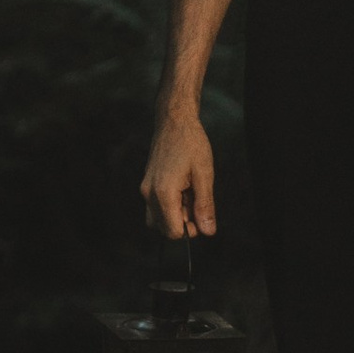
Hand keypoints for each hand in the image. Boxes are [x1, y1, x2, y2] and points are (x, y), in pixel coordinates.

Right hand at [141, 106, 216, 239]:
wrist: (174, 120)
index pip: (173, 231)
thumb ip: (205, 205)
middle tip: (196, 199)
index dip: (190, 230)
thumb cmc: (191, 143)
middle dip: (183, 222)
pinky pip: (155, 206)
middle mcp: (149, 194)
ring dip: (176, 214)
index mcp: (163, 193)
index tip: (202, 216)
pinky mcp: (146, 184)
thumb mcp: (204, 174)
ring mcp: (145, 189)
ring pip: (158, 219)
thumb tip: (208, 231)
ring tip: (190, 193)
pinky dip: (170, 205)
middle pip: (164, 228)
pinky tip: (183, 187)